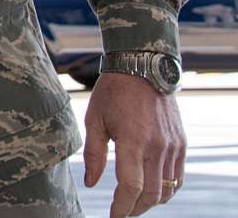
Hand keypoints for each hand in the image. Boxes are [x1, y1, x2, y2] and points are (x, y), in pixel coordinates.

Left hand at [82, 72, 186, 216]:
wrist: (143, 68)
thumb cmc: (113, 92)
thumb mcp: (94, 118)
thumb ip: (94, 154)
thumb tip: (91, 183)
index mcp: (133, 141)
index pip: (131, 187)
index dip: (122, 207)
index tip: (113, 217)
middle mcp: (157, 147)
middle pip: (150, 194)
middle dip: (134, 208)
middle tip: (121, 212)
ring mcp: (172, 146)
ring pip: (166, 189)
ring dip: (150, 202)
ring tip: (133, 203)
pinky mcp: (181, 144)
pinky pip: (177, 177)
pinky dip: (167, 190)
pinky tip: (153, 191)